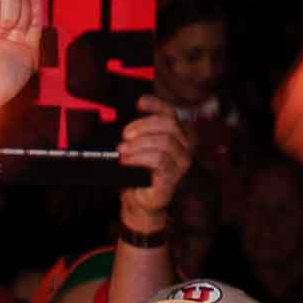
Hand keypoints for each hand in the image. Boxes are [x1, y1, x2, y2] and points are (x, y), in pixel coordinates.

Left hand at [118, 95, 192, 225]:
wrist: (139, 200)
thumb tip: (118, 117)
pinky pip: (159, 160)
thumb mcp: (136, 147)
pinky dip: (139, 158)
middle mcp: (184, 146)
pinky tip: (126, 161)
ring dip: (138, 144)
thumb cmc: (137, 171)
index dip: (155, 104)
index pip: (169, 112)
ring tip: (121, 150)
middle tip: (124, 135)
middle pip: (168, 124)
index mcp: (177, 134)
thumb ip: (135, 132)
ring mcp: (181, 162)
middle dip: (143, 126)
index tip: (138, 103)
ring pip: (163, 142)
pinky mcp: (173, 177)